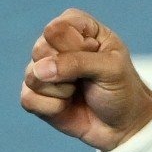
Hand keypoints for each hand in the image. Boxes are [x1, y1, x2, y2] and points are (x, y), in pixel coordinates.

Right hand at [19, 8, 151, 150]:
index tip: (98, 57)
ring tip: (79, 92)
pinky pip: (29, 98)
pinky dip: (53, 107)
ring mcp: (42, 68)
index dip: (77, 48)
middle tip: (89, 78)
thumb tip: (39, 70)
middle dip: (68, 71)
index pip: (56, 30)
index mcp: (77, 26)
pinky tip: (67, 106)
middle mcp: (55, 43)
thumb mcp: (112, 69)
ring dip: (62, 91)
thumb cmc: (122, 90)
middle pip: (40, 50)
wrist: (123, 126)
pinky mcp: (34, 93)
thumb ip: (77, 62)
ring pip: (33, 75)